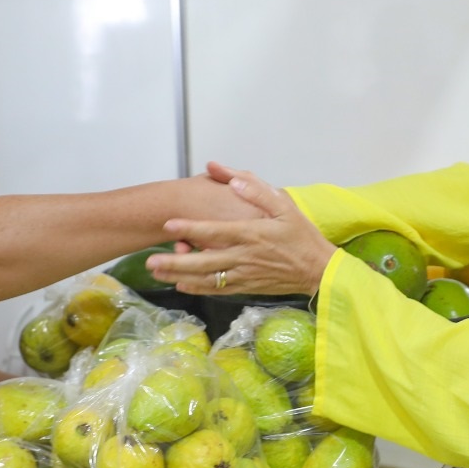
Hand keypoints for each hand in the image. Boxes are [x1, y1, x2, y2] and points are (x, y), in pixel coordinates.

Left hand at [148, 162, 336, 296]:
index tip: (169, 225)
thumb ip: (256, 190)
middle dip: (175, 262)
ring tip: (157, 272)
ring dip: (180, 276)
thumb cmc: (301, 235)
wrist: (318, 270)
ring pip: (206, 278)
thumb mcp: (284, 205)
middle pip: (203, 261)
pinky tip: (180, 285)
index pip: (215, 232)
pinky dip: (198, 288)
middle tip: (150, 260)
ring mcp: (244, 274)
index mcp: (251, 234)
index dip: (190, 228)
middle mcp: (244, 256)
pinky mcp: (246, 287)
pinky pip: (218, 289)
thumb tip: (233, 177)